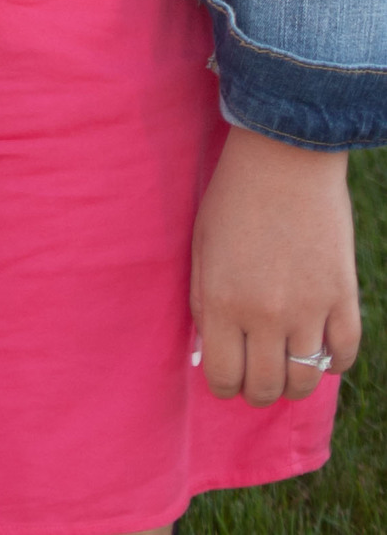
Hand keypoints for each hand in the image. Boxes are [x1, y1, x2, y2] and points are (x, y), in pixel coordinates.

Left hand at [192, 126, 360, 402]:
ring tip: (287, 366)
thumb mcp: (201, 246)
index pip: (223, 378)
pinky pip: (344, 355)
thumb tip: (210, 350)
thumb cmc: (234, 197)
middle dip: (257, 389)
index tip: (228, 375)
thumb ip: (202, 301)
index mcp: (221, 300)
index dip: (224, 385)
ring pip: (304, 380)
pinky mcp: (342, 297)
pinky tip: (320, 350)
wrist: (284, 156)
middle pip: (265, 387)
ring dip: (294, 381)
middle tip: (257, 375)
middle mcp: (264, 314)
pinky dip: (332, 362)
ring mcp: (308, 309)